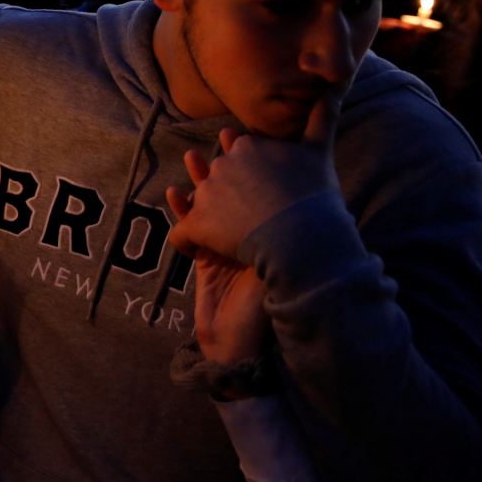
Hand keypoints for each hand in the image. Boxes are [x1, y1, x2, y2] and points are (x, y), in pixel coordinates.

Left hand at [167, 87, 343, 263]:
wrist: (307, 239)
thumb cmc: (315, 197)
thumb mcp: (319, 152)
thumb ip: (322, 117)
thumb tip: (335, 85)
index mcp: (246, 146)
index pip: (238, 157)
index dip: (252, 175)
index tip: (268, 191)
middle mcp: (221, 164)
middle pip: (219, 179)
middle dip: (230, 193)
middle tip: (254, 214)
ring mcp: (207, 193)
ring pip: (202, 204)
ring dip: (211, 215)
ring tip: (233, 230)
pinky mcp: (198, 224)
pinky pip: (182, 235)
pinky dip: (188, 242)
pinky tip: (198, 248)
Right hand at [167, 149, 274, 366]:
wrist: (242, 344)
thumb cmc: (269, 309)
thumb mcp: (284, 269)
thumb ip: (287, 235)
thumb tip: (306, 195)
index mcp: (273, 235)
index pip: (268, 194)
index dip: (264, 167)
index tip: (261, 142)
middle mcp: (250, 236)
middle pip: (239, 193)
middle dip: (232, 166)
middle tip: (229, 137)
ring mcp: (224, 245)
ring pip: (211, 205)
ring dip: (201, 181)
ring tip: (194, 159)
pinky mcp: (202, 258)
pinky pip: (187, 228)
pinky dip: (180, 210)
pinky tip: (174, 193)